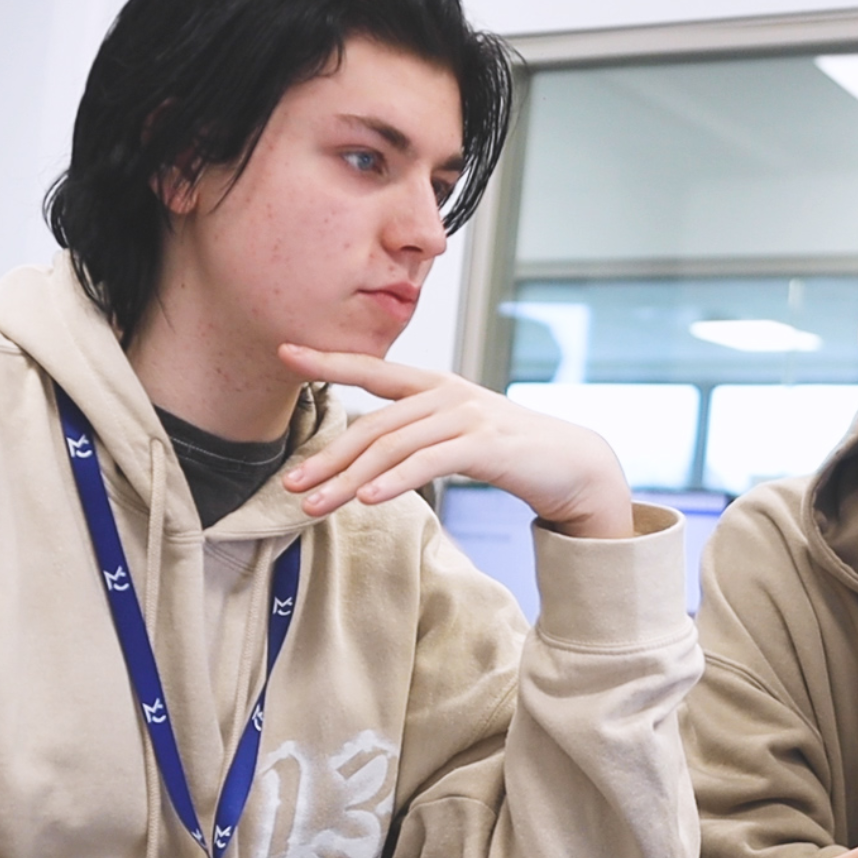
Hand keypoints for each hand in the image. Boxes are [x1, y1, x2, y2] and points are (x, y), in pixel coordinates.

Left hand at [279, 345, 632, 538]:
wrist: (572, 465)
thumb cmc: (511, 452)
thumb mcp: (458, 432)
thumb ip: (416, 433)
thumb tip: (367, 454)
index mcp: (434, 385)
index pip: (372, 369)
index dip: (327, 360)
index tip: (284, 352)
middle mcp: (445, 394)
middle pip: (373, 425)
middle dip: (328, 458)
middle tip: (292, 484)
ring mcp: (466, 415)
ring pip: (392, 447)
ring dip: (349, 480)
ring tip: (315, 506)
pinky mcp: (484, 444)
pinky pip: (428, 462)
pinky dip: (394, 481)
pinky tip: (369, 499)